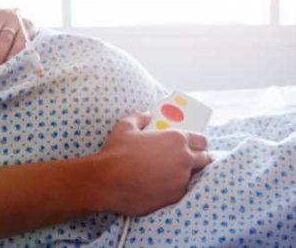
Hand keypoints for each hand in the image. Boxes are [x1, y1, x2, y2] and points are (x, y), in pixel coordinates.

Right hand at [96, 112, 210, 215]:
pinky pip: (181, 190)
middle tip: (187, 158)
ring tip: (172, 172)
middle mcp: (184, 159)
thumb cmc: (117, 151)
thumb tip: (146, 114)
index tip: (193, 144)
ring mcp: (181, 180)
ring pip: (193, 176)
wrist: (107, 181)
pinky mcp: (174, 197)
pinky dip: (176, 187)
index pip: (201, 140)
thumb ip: (139, 117)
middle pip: (205, 159)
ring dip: (187, 173)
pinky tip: (163, 184)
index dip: (198, 142)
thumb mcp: (126, 126)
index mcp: (176, 139)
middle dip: (199, 158)